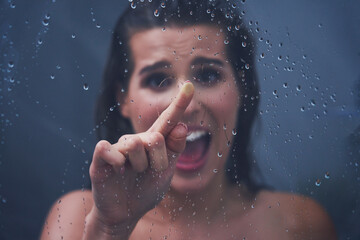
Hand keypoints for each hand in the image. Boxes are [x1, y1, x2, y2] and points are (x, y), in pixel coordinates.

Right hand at [87, 82, 193, 235]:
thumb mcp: (166, 171)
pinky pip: (108, 149)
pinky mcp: (101, 158)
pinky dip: (117, 162)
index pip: (168, 120)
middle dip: (158, 161)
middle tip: (150, 172)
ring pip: (135, 145)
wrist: (126, 213)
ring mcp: (119, 148)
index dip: (179, 103)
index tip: (190, 86)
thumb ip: (174, 149)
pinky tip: (119, 170)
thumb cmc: (146, 189)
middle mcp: (137, 140)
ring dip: (140, 167)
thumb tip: (181, 125)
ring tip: (133, 174)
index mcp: (155, 142)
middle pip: (155, 137)